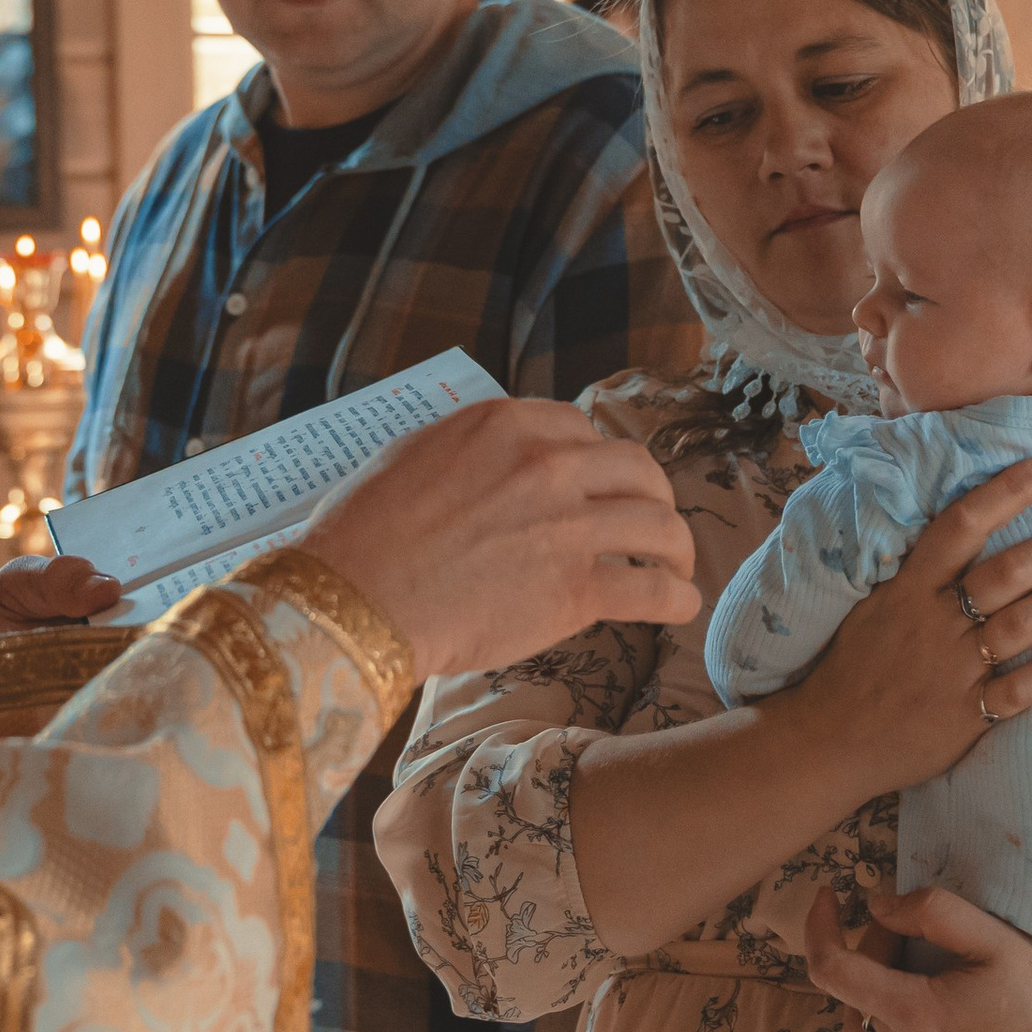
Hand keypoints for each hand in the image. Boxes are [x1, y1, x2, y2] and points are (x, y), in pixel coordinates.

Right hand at [301, 396, 698, 680]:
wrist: (352, 602)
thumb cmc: (363, 536)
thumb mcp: (414, 456)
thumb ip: (470, 451)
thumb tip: (492, 458)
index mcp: (507, 425)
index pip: (583, 430)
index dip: (599, 462)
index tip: (602, 486)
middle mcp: (548, 465)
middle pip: (638, 469)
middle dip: (653, 496)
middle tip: (652, 523)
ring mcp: (568, 526)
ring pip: (660, 526)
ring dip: (678, 547)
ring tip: (677, 566)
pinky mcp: (576, 589)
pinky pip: (653, 589)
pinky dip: (677, 598)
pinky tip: (679, 606)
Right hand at [782, 457, 1031, 798]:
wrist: (828, 739)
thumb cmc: (851, 668)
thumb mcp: (872, 605)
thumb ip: (915, 573)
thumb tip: (959, 530)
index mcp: (909, 590)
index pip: (961, 526)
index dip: (1008, 492)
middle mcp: (936, 622)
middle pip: (1007, 573)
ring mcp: (954, 669)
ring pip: (1022, 624)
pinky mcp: (966, 715)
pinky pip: (1020, 689)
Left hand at [803, 884, 1031, 1031]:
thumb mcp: (997, 937)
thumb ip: (931, 912)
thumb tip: (876, 905)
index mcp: (917, 1016)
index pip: (831, 969)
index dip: (819, 926)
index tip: (829, 896)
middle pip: (852, 997)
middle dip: (870, 954)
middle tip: (911, 934)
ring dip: (874, 999)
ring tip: (919, 976)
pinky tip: (911, 1026)